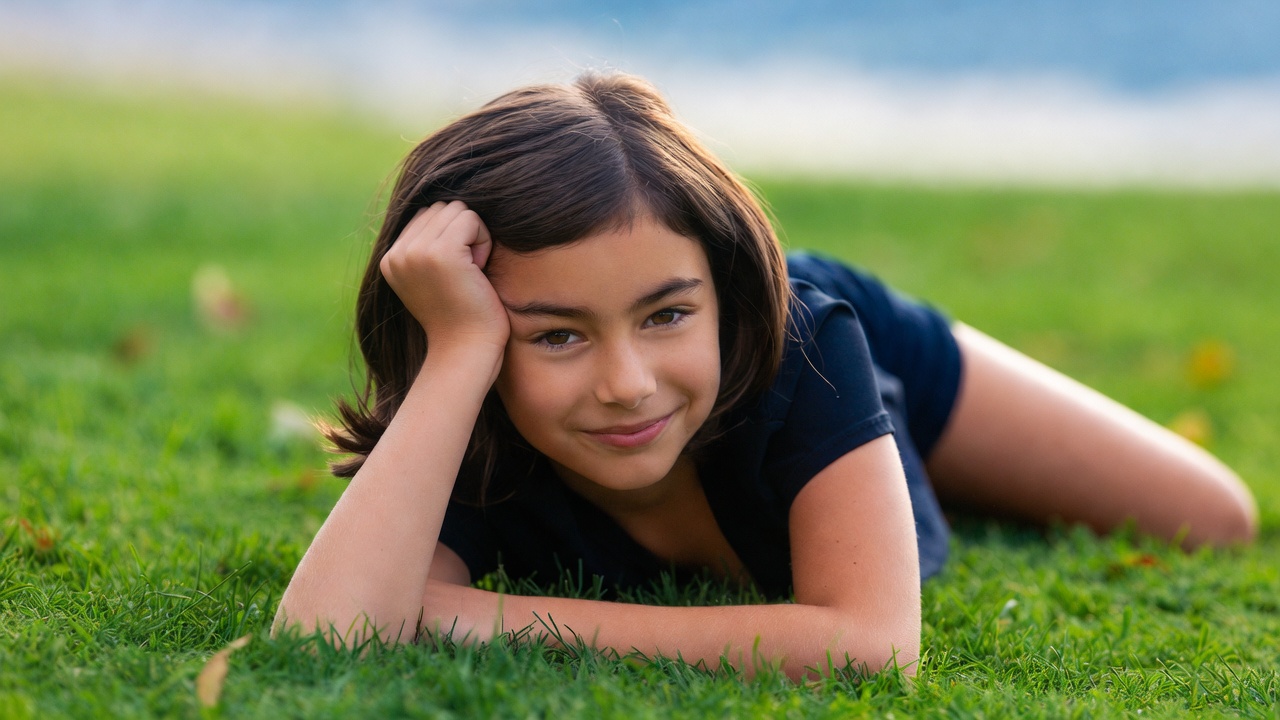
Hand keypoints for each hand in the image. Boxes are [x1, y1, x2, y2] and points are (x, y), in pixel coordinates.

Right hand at [379, 201, 509, 354]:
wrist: (465, 349)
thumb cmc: (461, 317)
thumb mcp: (433, 278)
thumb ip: (428, 246)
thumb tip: (447, 208)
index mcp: (390, 259)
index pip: (427, 215)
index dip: (452, 238)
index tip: (455, 274)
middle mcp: (396, 253)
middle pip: (442, 208)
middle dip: (462, 234)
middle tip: (466, 273)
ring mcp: (415, 252)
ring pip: (457, 210)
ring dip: (474, 237)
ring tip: (470, 273)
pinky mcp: (439, 252)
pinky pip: (470, 218)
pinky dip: (483, 240)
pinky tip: (477, 271)